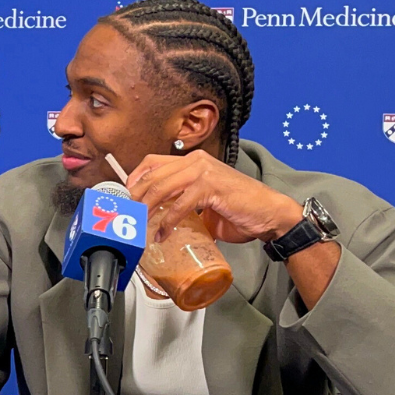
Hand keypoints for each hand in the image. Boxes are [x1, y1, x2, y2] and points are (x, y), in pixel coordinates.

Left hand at [125, 150, 302, 243]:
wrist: (269, 213)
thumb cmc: (239, 208)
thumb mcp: (204, 199)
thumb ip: (183, 201)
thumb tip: (159, 216)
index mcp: (193, 160)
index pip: (152, 162)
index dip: (134, 178)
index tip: (124, 197)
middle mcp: (196, 161)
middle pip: (153, 175)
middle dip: (135, 197)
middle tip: (127, 216)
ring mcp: (204, 172)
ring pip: (162, 188)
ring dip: (146, 209)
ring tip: (139, 225)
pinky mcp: (211, 187)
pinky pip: (179, 205)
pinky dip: (167, 222)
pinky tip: (161, 234)